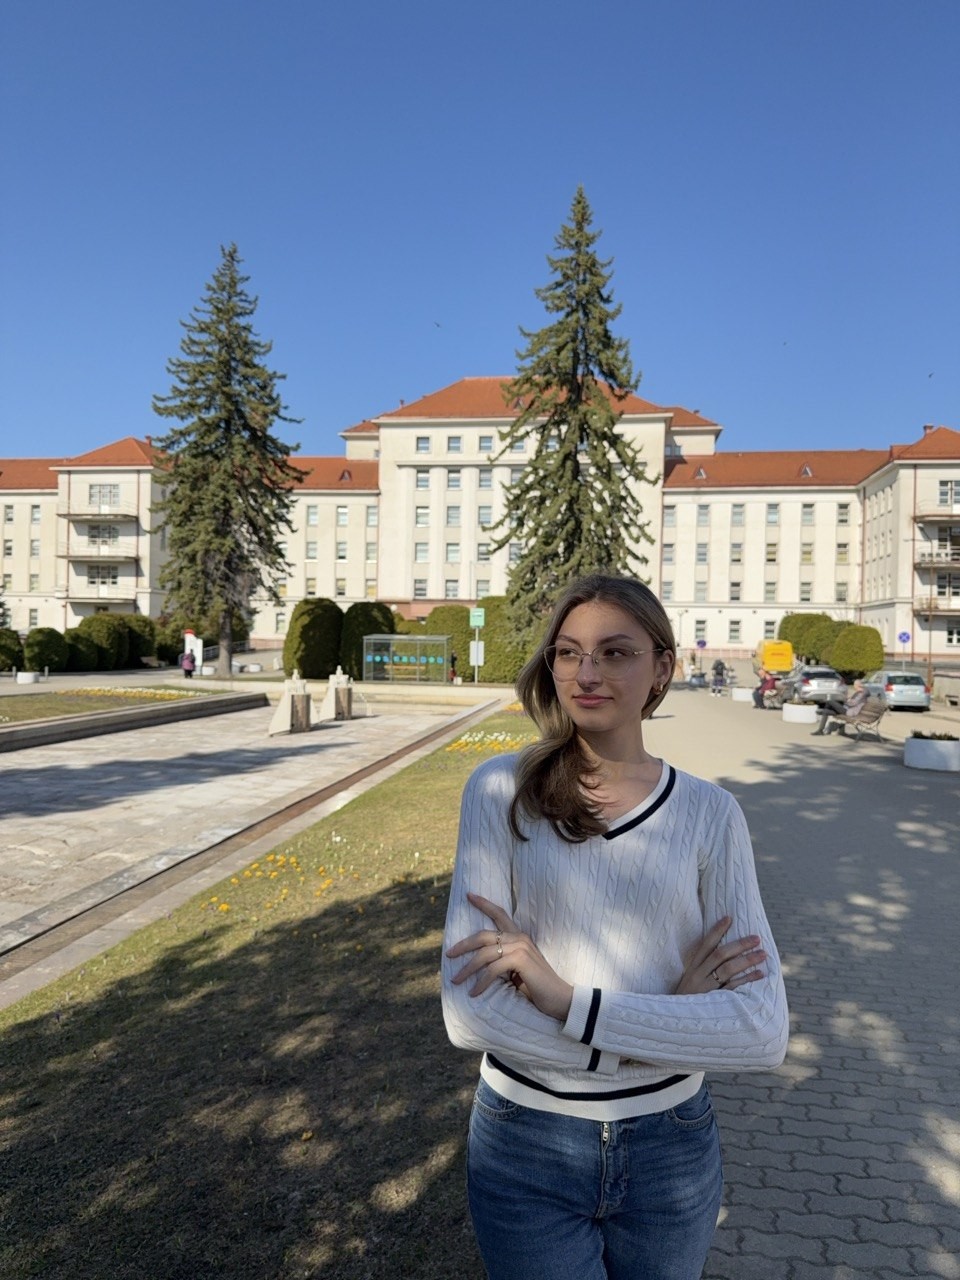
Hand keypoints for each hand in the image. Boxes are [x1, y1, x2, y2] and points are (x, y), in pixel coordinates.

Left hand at [446, 892, 573, 1021]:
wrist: (560, 1000)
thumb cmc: (538, 988)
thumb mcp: (516, 971)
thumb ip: (502, 962)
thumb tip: (478, 965)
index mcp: (519, 937)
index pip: (500, 913)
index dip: (484, 903)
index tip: (469, 895)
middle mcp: (519, 938)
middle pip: (483, 935)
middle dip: (463, 944)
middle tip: (448, 954)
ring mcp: (521, 947)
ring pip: (484, 954)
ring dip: (467, 969)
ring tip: (456, 980)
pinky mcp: (521, 959)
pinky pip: (493, 969)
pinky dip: (481, 982)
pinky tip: (474, 993)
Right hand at [675, 916, 766, 994]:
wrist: (675, 1023)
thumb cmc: (687, 1000)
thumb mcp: (689, 981)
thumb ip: (703, 969)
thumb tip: (723, 954)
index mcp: (692, 967)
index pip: (705, 944)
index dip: (717, 930)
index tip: (729, 918)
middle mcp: (698, 975)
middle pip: (720, 954)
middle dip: (739, 944)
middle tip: (756, 938)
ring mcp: (706, 988)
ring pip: (728, 969)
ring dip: (747, 960)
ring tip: (763, 954)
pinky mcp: (714, 1001)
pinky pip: (733, 988)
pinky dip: (747, 980)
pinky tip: (759, 974)